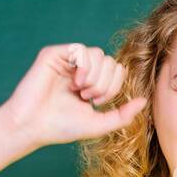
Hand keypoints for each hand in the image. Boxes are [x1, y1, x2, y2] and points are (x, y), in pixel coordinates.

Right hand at [0, 43, 147, 148]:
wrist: (32, 127)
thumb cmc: (61, 127)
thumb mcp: (99, 123)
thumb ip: (123, 115)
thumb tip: (144, 101)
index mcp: (91, 81)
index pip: (117, 70)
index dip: (113, 86)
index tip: (97, 102)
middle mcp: (80, 68)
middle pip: (110, 61)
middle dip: (105, 83)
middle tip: (88, 98)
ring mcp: (66, 60)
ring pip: (99, 54)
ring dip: (95, 77)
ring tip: (80, 91)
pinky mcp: (53, 54)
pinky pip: (81, 49)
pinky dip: (84, 67)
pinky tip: (74, 82)